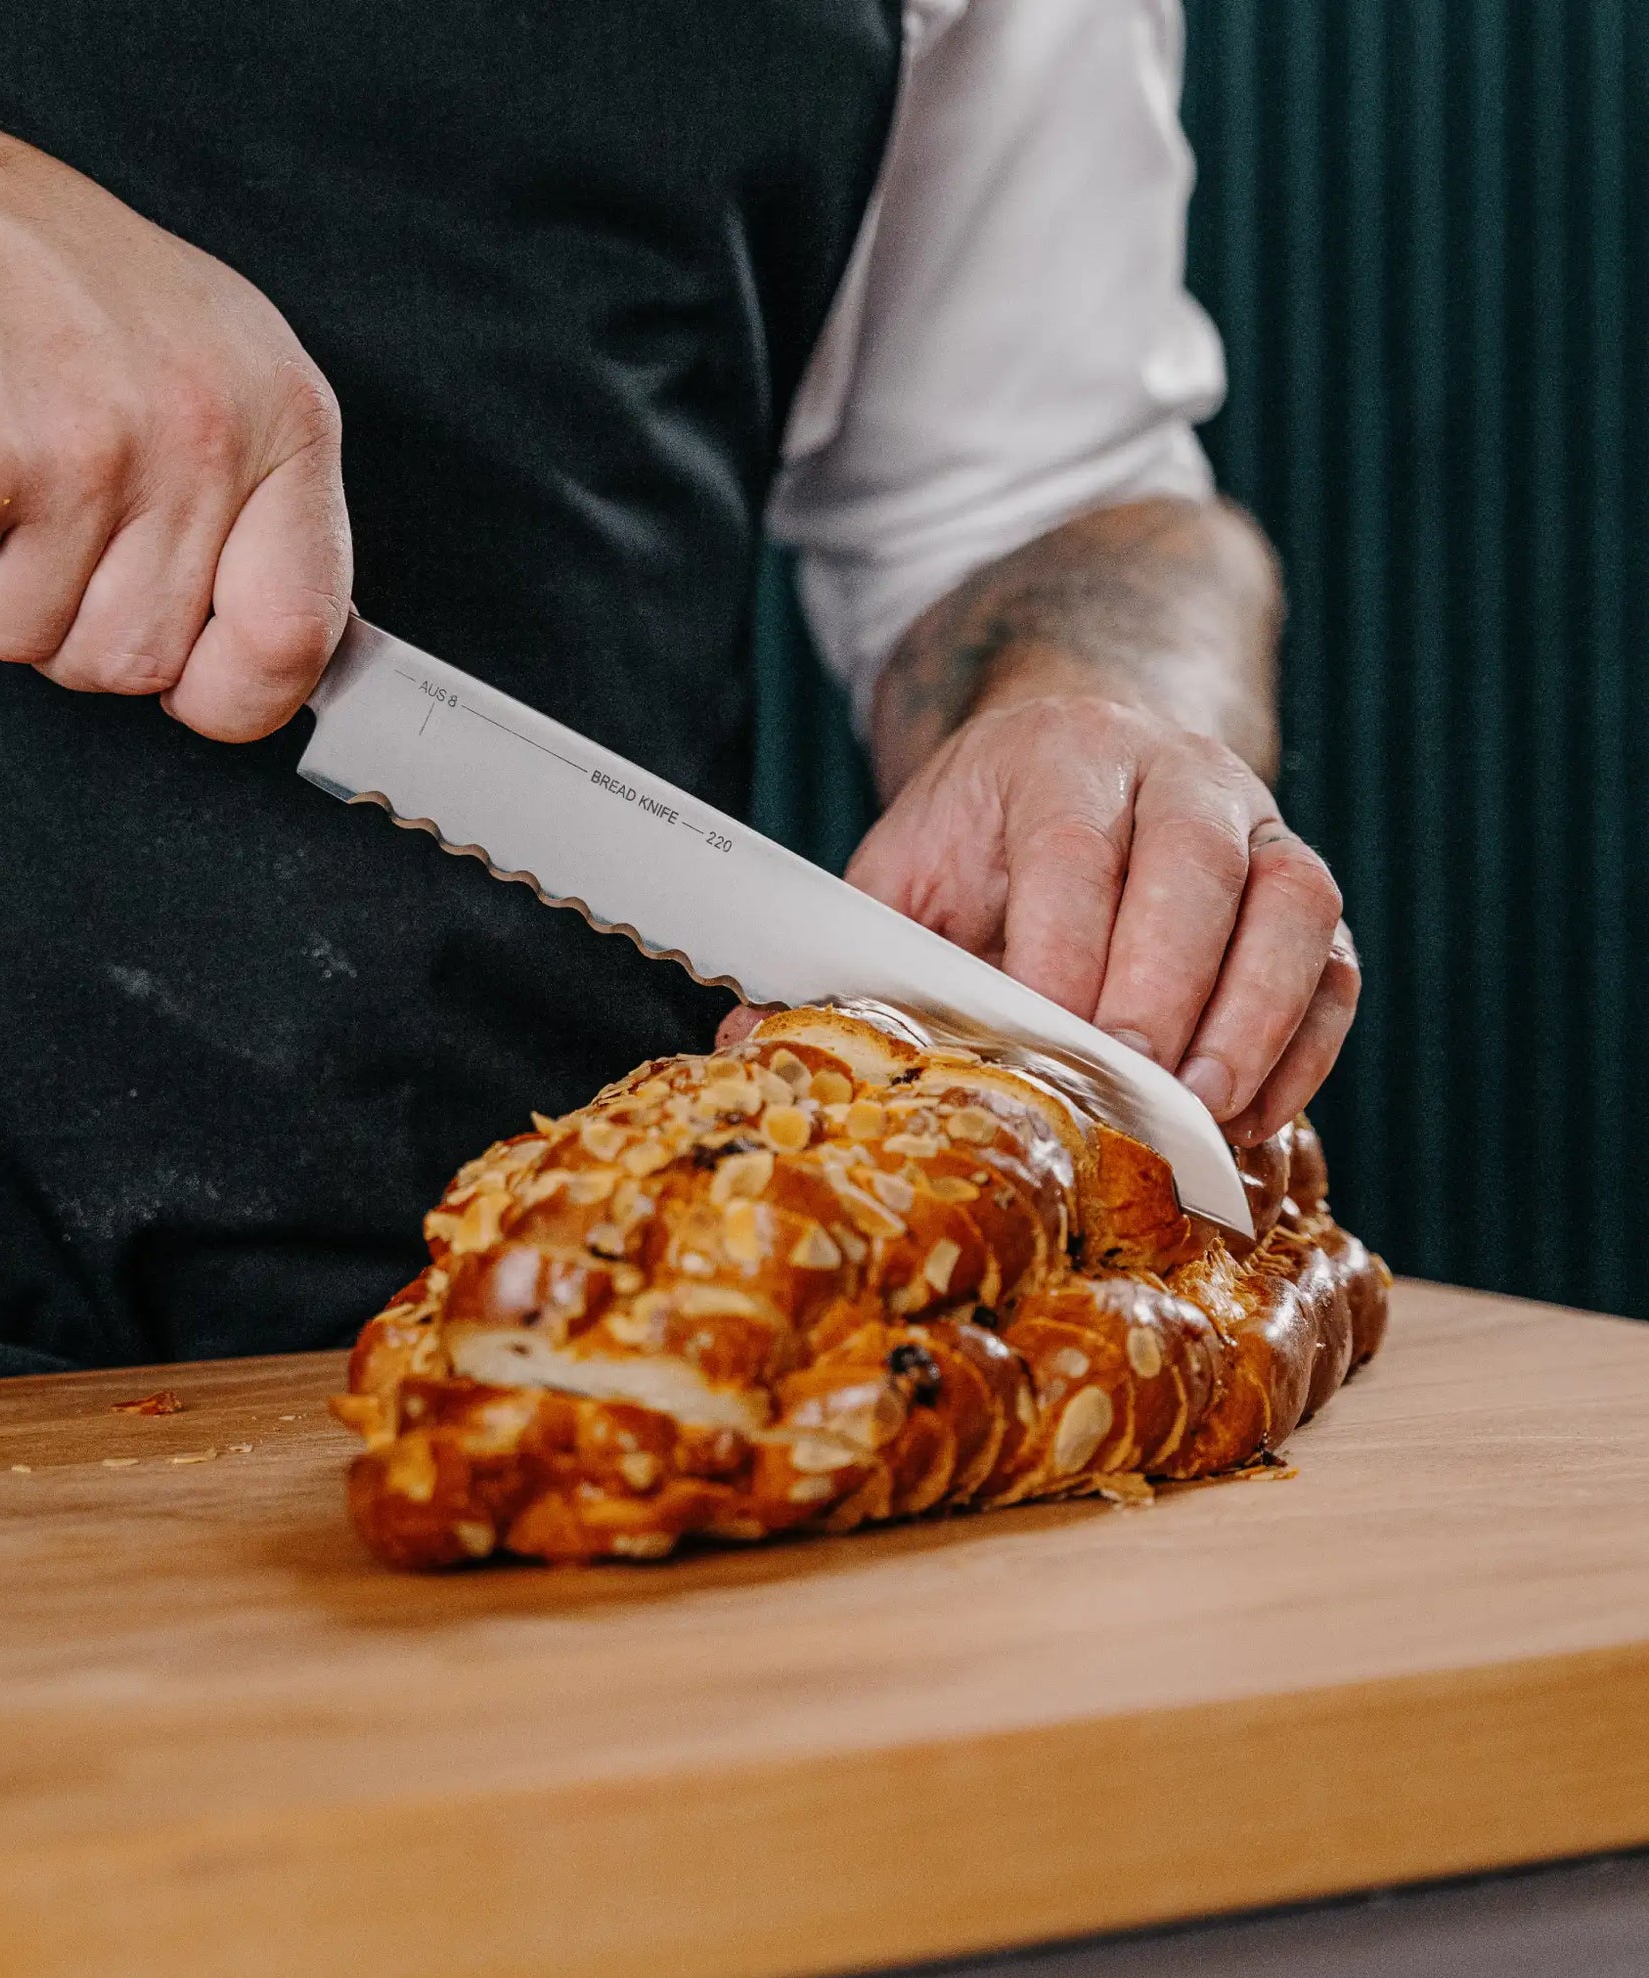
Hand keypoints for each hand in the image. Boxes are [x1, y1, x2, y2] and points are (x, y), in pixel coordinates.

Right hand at [0, 63, 349, 739]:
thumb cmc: (51, 289)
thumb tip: (286, 655)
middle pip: (140, 663)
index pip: (295, 634)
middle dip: (79, 618)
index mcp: (282, 418)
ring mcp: (77, 453)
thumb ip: (267, 514)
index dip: (237, 693)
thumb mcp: (217, 369)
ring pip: (32, 643)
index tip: (197, 683)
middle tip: (50, 503)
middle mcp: (196, 435)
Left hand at [832, 695, 1357, 1142]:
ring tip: (1208, 1118)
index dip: (1067, 949)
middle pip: (1196, 866)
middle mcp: (1174, 774)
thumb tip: (747, 1039)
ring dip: (1257, 1019)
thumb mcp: (900, 870)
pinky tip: (1253, 1117)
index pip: (1073, 848)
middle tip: (1137, 1087)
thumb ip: (849, 950)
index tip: (1051, 1043)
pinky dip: (1307, 1044)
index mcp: (1059, 757)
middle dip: (1168, 984)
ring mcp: (1255, 825)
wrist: (1080, 756)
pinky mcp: (1301, 889)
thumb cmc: (978, 838)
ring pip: (1292, 905)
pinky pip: (1333, 961)